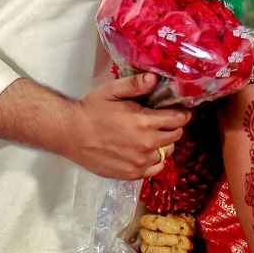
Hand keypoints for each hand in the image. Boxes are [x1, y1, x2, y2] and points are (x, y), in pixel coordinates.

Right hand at [62, 72, 187, 179]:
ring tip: (152, 135)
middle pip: (175, 136)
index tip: (180, 110)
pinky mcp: (131, 174)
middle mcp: (145, 145)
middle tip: (164, 120)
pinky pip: (155, 168)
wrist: (71, 134)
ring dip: (164, 144)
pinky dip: (155, 160)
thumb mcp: (112, 90)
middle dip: (174, 127)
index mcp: (144, 122)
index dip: (182, 113)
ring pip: (166, 153)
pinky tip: (145, 151)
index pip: (178, 120)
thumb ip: (135, 84)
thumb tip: (155, 78)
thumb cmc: (91, 110)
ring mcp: (139, 162)